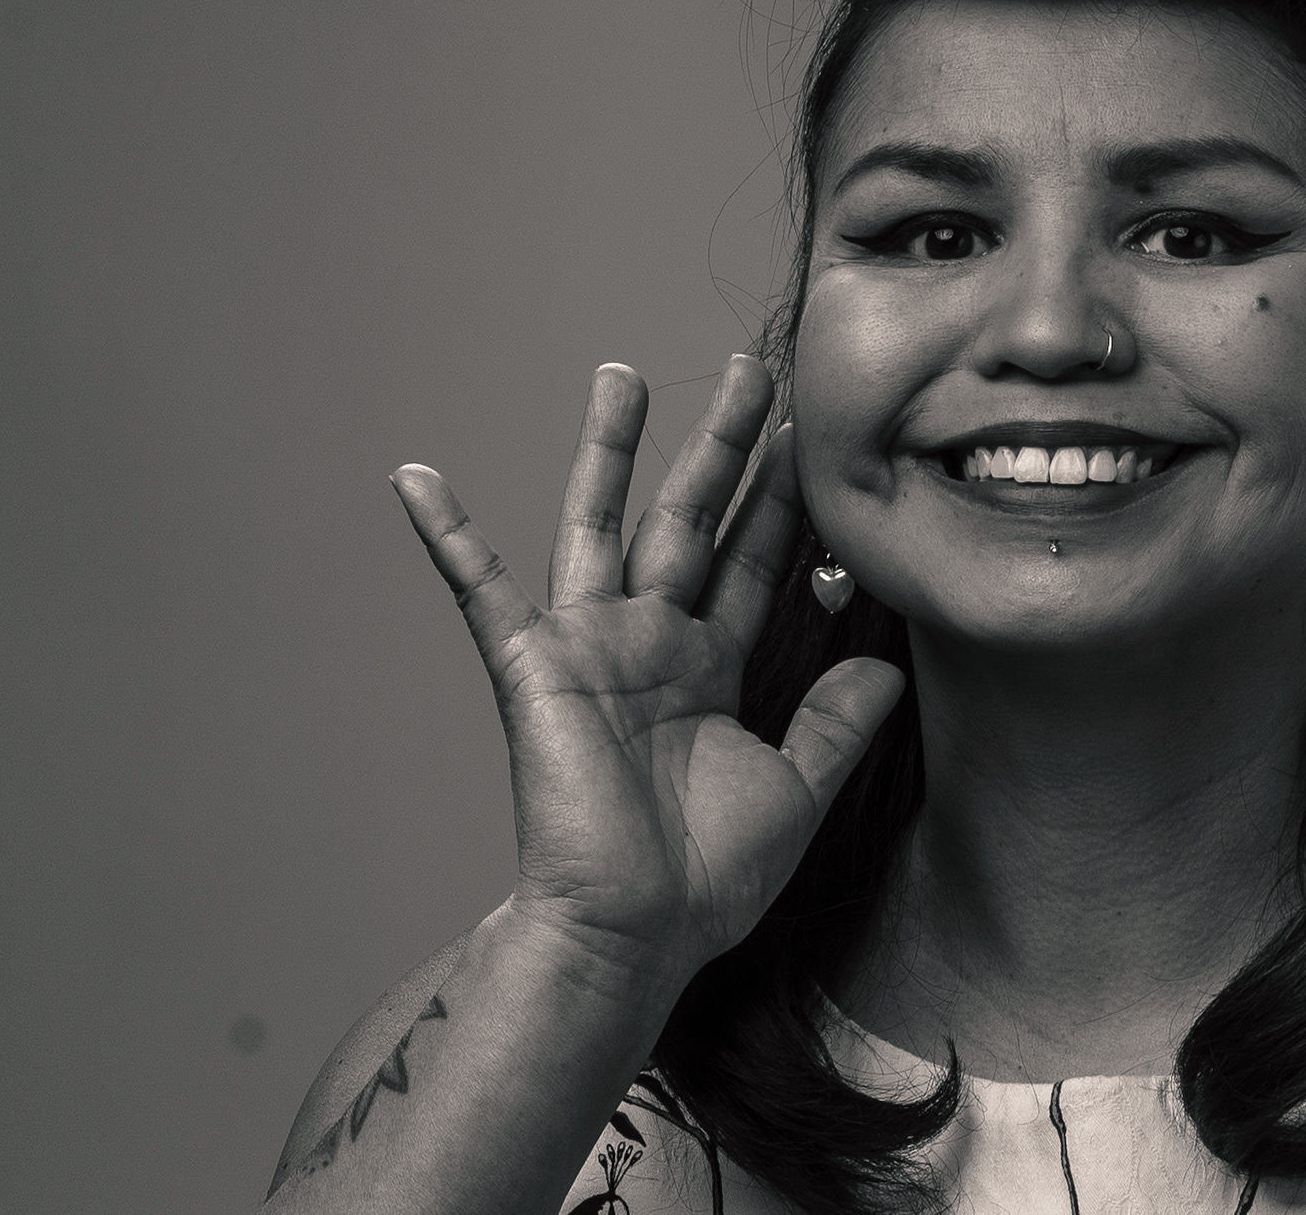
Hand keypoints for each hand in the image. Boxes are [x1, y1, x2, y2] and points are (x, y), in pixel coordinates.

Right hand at [392, 356, 904, 986]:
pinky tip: (415, 477)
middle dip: (722, 445)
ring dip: (609, 449)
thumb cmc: (703, 880)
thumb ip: (837, 722)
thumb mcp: (795, 790)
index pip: (750, 562)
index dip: (780, 503)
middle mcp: (649, 642)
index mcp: (706, 668)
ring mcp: (589, 646)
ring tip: (621, 374)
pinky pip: (479, 588)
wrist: (632, 934)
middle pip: (691, 518)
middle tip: (752, 371)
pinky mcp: (533, 665)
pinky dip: (446, 532)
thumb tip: (889, 663)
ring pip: (601, 523)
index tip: (808, 439)